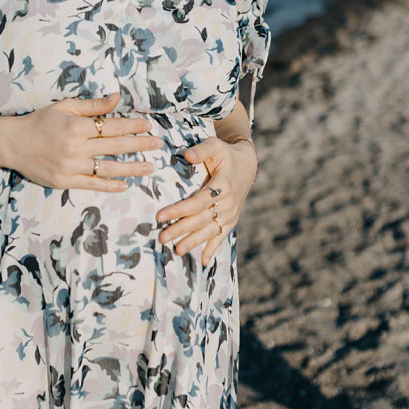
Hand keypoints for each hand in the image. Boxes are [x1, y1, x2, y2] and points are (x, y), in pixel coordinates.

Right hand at [0, 94, 157, 190]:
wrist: (11, 144)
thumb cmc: (39, 122)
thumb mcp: (64, 107)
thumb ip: (93, 105)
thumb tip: (118, 97)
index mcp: (76, 127)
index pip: (112, 127)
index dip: (133, 126)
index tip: (148, 126)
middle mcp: (76, 147)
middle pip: (116, 147)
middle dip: (140, 145)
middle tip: (158, 145)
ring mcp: (71, 166)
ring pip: (108, 168)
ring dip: (132, 168)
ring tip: (150, 167)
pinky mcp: (65, 181)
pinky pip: (93, 184)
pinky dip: (110, 185)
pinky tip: (125, 185)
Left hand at [155, 135, 257, 263]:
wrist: (247, 165)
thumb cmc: (226, 155)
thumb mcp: (215, 146)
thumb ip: (201, 150)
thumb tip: (186, 155)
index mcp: (223, 185)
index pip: (197, 202)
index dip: (179, 210)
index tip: (160, 216)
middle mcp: (228, 203)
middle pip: (201, 220)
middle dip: (181, 230)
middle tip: (162, 238)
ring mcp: (230, 213)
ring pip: (210, 231)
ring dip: (193, 242)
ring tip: (177, 250)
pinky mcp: (231, 220)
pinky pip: (222, 236)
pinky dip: (213, 249)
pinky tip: (203, 262)